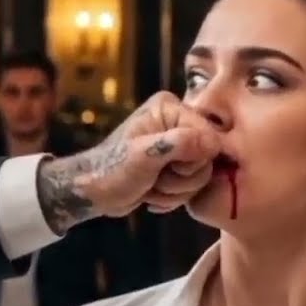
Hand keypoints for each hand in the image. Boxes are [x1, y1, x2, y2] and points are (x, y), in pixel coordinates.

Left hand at [35, 91, 220, 231]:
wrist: (92, 192)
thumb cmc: (112, 169)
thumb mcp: (144, 156)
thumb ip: (179, 145)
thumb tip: (213, 143)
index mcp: (170, 108)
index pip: (210, 137)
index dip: (194, 160)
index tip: (167, 167)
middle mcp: (177, 122)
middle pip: (208, 160)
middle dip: (181, 179)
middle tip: (155, 178)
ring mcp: (177, 146)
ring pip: (200, 178)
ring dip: (174, 191)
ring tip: (150, 186)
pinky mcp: (174, 166)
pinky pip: (191, 188)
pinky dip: (171, 197)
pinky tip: (150, 193)